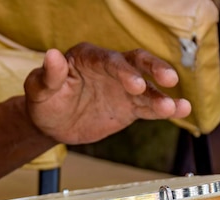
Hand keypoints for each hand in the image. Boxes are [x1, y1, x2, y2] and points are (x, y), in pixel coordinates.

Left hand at [23, 43, 191, 144]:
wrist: (51, 124)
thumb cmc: (44, 101)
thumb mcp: (38, 90)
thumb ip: (48, 75)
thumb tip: (52, 55)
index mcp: (88, 57)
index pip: (109, 60)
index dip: (124, 71)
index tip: (135, 85)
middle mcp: (110, 68)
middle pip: (137, 62)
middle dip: (153, 69)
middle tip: (167, 80)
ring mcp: (123, 87)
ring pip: (148, 86)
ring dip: (163, 95)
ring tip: (177, 107)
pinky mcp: (129, 106)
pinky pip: (149, 106)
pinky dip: (165, 109)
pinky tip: (181, 110)